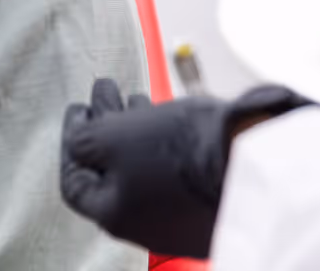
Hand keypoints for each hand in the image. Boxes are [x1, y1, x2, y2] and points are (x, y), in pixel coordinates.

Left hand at [60, 79, 312, 258]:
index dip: (71, 142)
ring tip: (134, 96)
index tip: (81, 108)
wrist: (248, 161)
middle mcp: (147, 227)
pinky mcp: (209, 203)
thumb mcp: (110, 137)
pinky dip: (162, 142)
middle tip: (106, 92)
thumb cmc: (173, 150)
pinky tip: (164, 115)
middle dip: (104, 127)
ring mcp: (182, 220)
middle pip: (111, 173)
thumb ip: (83, 141)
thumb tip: (79, 142)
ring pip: (143, 169)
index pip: (75, 184)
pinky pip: (174, 172)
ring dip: (132, 130)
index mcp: (115, 216)